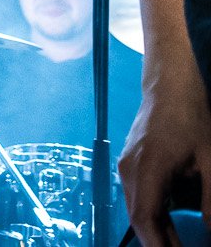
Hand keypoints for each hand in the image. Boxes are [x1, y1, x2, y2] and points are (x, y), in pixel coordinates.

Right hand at [123, 74, 210, 246]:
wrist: (169, 87)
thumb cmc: (191, 118)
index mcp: (147, 170)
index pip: (145, 220)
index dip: (160, 246)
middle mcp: (130, 171)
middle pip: (139, 219)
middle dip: (159, 243)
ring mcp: (128, 167)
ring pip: (138, 210)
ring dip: (158, 231)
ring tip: (179, 246)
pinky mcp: (132, 165)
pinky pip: (139, 198)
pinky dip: (155, 215)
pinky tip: (171, 224)